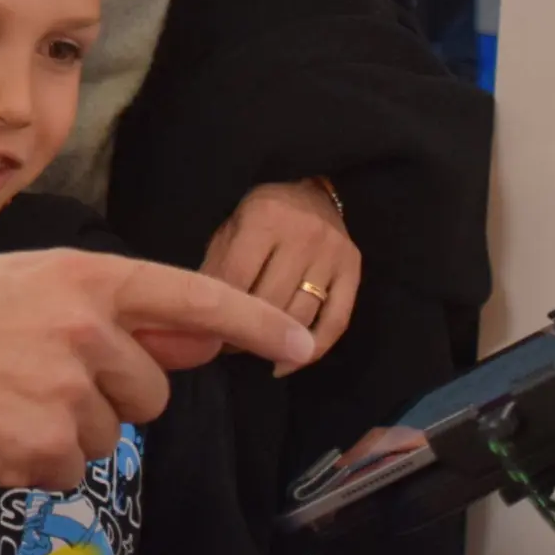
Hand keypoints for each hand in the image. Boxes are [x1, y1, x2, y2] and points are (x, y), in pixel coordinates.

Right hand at [0, 251, 313, 486]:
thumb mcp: (33, 286)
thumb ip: (119, 315)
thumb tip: (203, 344)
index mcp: (84, 279)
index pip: (191, 299)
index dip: (253, 323)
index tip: (301, 345)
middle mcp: (85, 330)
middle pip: (152, 391)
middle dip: (114, 397)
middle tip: (43, 379)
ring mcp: (65, 391)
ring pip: (111, 436)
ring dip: (70, 431)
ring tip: (8, 400)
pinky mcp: (42, 447)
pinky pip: (73, 471)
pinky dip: (39, 463)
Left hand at [202, 180, 360, 367]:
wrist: (314, 192)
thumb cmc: (264, 214)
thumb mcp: (232, 227)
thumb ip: (217, 266)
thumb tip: (200, 316)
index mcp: (264, 219)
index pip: (236, 278)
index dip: (219, 311)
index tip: (207, 332)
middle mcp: (302, 235)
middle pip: (270, 301)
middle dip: (245, 330)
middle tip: (228, 345)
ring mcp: (332, 254)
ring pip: (301, 316)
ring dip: (273, 342)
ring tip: (253, 349)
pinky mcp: (354, 270)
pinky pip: (336, 322)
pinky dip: (312, 350)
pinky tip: (287, 363)